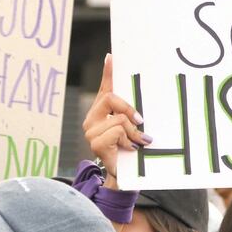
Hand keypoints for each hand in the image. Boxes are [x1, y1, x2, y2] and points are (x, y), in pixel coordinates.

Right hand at [82, 54, 151, 188]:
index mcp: (102, 111)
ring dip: (133, 132)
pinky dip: (128, 140)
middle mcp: (93, 118)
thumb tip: (138, 97)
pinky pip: (117, 131)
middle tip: (140, 121)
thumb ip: (132, 113)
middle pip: (111, 98)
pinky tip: (129, 149)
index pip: (105, 87)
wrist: (123, 175)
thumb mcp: (132, 128)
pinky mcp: (95, 142)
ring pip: (118, 118)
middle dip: (129, 109)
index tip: (112, 56)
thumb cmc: (129, 150)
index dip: (108, 72)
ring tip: (137, 142)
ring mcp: (91, 130)